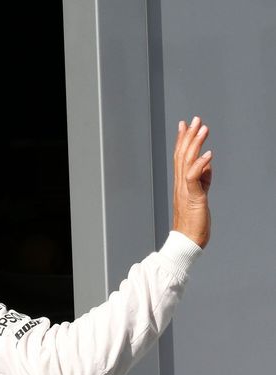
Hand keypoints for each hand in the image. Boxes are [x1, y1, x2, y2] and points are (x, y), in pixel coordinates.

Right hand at [173, 116, 212, 247]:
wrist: (187, 240)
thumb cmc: (193, 222)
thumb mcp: (200, 196)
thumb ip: (203, 180)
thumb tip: (207, 165)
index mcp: (181, 183)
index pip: (180, 157)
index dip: (183, 140)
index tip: (185, 125)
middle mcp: (180, 184)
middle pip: (182, 155)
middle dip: (188, 136)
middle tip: (194, 119)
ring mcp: (186, 190)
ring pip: (187, 162)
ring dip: (195, 144)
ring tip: (203, 129)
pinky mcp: (193, 197)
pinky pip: (194, 178)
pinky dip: (201, 165)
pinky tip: (209, 154)